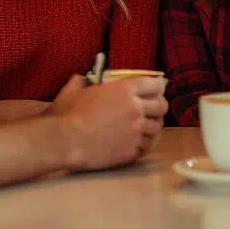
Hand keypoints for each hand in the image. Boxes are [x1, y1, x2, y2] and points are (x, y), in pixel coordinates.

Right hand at [50, 74, 167, 171]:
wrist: (68, 140)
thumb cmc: (71, 114)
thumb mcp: (78, 90)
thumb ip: (85, 81)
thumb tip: (82, 78)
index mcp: (125, 90)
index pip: (154, 85)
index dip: (156, 88)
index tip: (155, 92)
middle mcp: (135, 108)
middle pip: (161, 106)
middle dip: (159, 107)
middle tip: (154, 111)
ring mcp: (136, 130)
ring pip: (157, 128)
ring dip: (152, 127)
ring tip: (146, 128)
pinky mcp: (132, 149)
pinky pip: (148, 146)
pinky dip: (145, 143)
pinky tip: (139, 142)